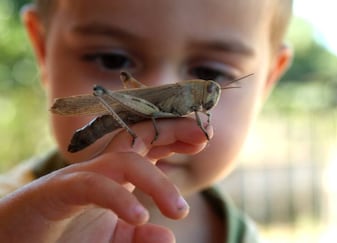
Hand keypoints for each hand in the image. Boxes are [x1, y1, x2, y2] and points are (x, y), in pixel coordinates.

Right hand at [0, 118, 211, 242]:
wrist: (15, 242)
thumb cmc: (64, 238)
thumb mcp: (112, 242)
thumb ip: (139, 237)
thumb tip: (167, 236)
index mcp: (117, 176)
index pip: (150, 144)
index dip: (176, 136)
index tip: (202, 138)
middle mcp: (102, 169)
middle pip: (139, 136)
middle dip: (172, 129)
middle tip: (203, 136)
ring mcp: (80, 177)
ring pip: (123, 161)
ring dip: (156, 182)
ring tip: (179, 211)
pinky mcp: (58, 191)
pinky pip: (93, 186)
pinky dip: (117, 199)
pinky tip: (138, 216)